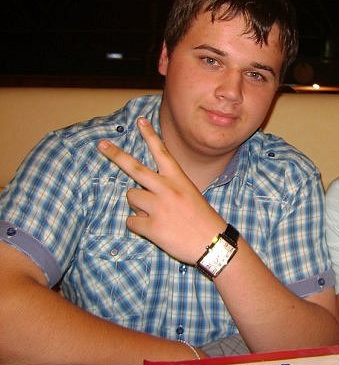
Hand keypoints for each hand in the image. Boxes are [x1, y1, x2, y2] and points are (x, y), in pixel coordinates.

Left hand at [97, 117, 224, 263]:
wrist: (212, 243)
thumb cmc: (202, 220)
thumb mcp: (190, 194)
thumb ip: (168, 188)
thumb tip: (142, 190)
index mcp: (179, 179)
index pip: (162, 152)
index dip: (150, 136)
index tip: (140, 121)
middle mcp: (167, 188)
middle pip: (134, 167)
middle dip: (115, 154)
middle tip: (101, 145)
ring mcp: (158, 207)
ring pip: (131, 197)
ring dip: (138, 205)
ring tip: (156, 215)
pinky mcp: (151, 226)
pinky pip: (131, 221)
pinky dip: (139, 226)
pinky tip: (154, 230)